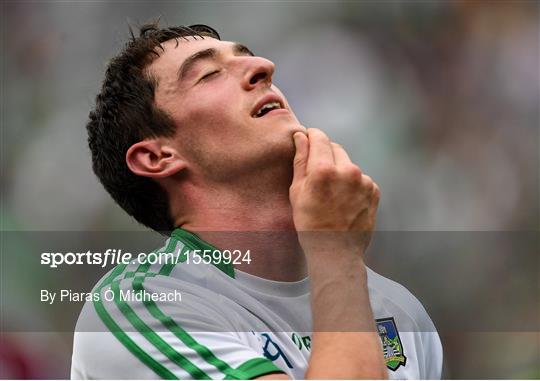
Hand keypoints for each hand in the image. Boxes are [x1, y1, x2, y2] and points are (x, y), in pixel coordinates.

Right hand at [289, 128, 379, 256]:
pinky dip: (352, 184)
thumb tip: (301, 136)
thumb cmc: (311, 225)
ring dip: (340, 170)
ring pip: (348, 163)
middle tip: (317, 175)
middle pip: (334, 148)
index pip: (319, 137)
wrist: (336, 251)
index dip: (311, 136)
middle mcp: (347, 171)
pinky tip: (344, 200)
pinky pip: (360, 178)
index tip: (307, 140)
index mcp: (324, 170)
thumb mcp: (297, 192)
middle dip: (325, 155)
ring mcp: (363, 181)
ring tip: (332, 193)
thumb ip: (300, 160)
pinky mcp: (373, 190)